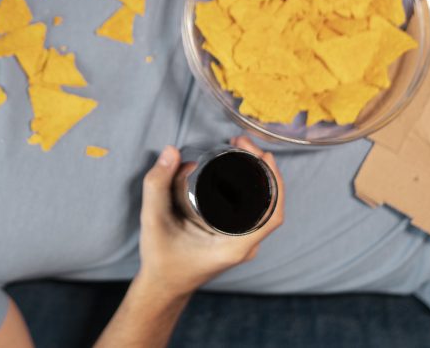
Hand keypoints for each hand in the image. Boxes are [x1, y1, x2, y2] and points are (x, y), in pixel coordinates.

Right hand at [136, 135, 284, 296]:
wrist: (162, 286)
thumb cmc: (162, 260)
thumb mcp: (154, 220)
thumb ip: (157, 184)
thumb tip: (171, 152)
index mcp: (235, 246)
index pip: (272, 213)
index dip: (275, 182)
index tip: (264, 155)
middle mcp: (245, 245)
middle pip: (270, 203)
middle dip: (262, 168)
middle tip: (241, 142)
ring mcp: (242, 243)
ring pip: (263, 206)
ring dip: (257, 176)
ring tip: (240, 150)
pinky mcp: (235, 238)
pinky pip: (254, 211)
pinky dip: (251, 188)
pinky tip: (239, 170)